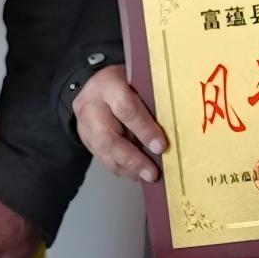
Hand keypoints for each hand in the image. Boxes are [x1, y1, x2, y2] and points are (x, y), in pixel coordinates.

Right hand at [75, 65, 164, 184]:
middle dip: (133, 159)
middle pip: (109, 138)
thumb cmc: (122, 82)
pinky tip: (136, 173)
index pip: (126, 109)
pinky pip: (102, 157)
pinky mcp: (85, 139)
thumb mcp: (137, 81)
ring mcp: (85, 125)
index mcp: (108, 86)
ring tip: (147, 176)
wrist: (94, 84)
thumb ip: (149, 99)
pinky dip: (121, 168)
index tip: (161, 146)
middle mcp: (92, 106)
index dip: (144, 129)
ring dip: (128, 168)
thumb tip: (173, 125)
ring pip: (104, 152)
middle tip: (152, 173)